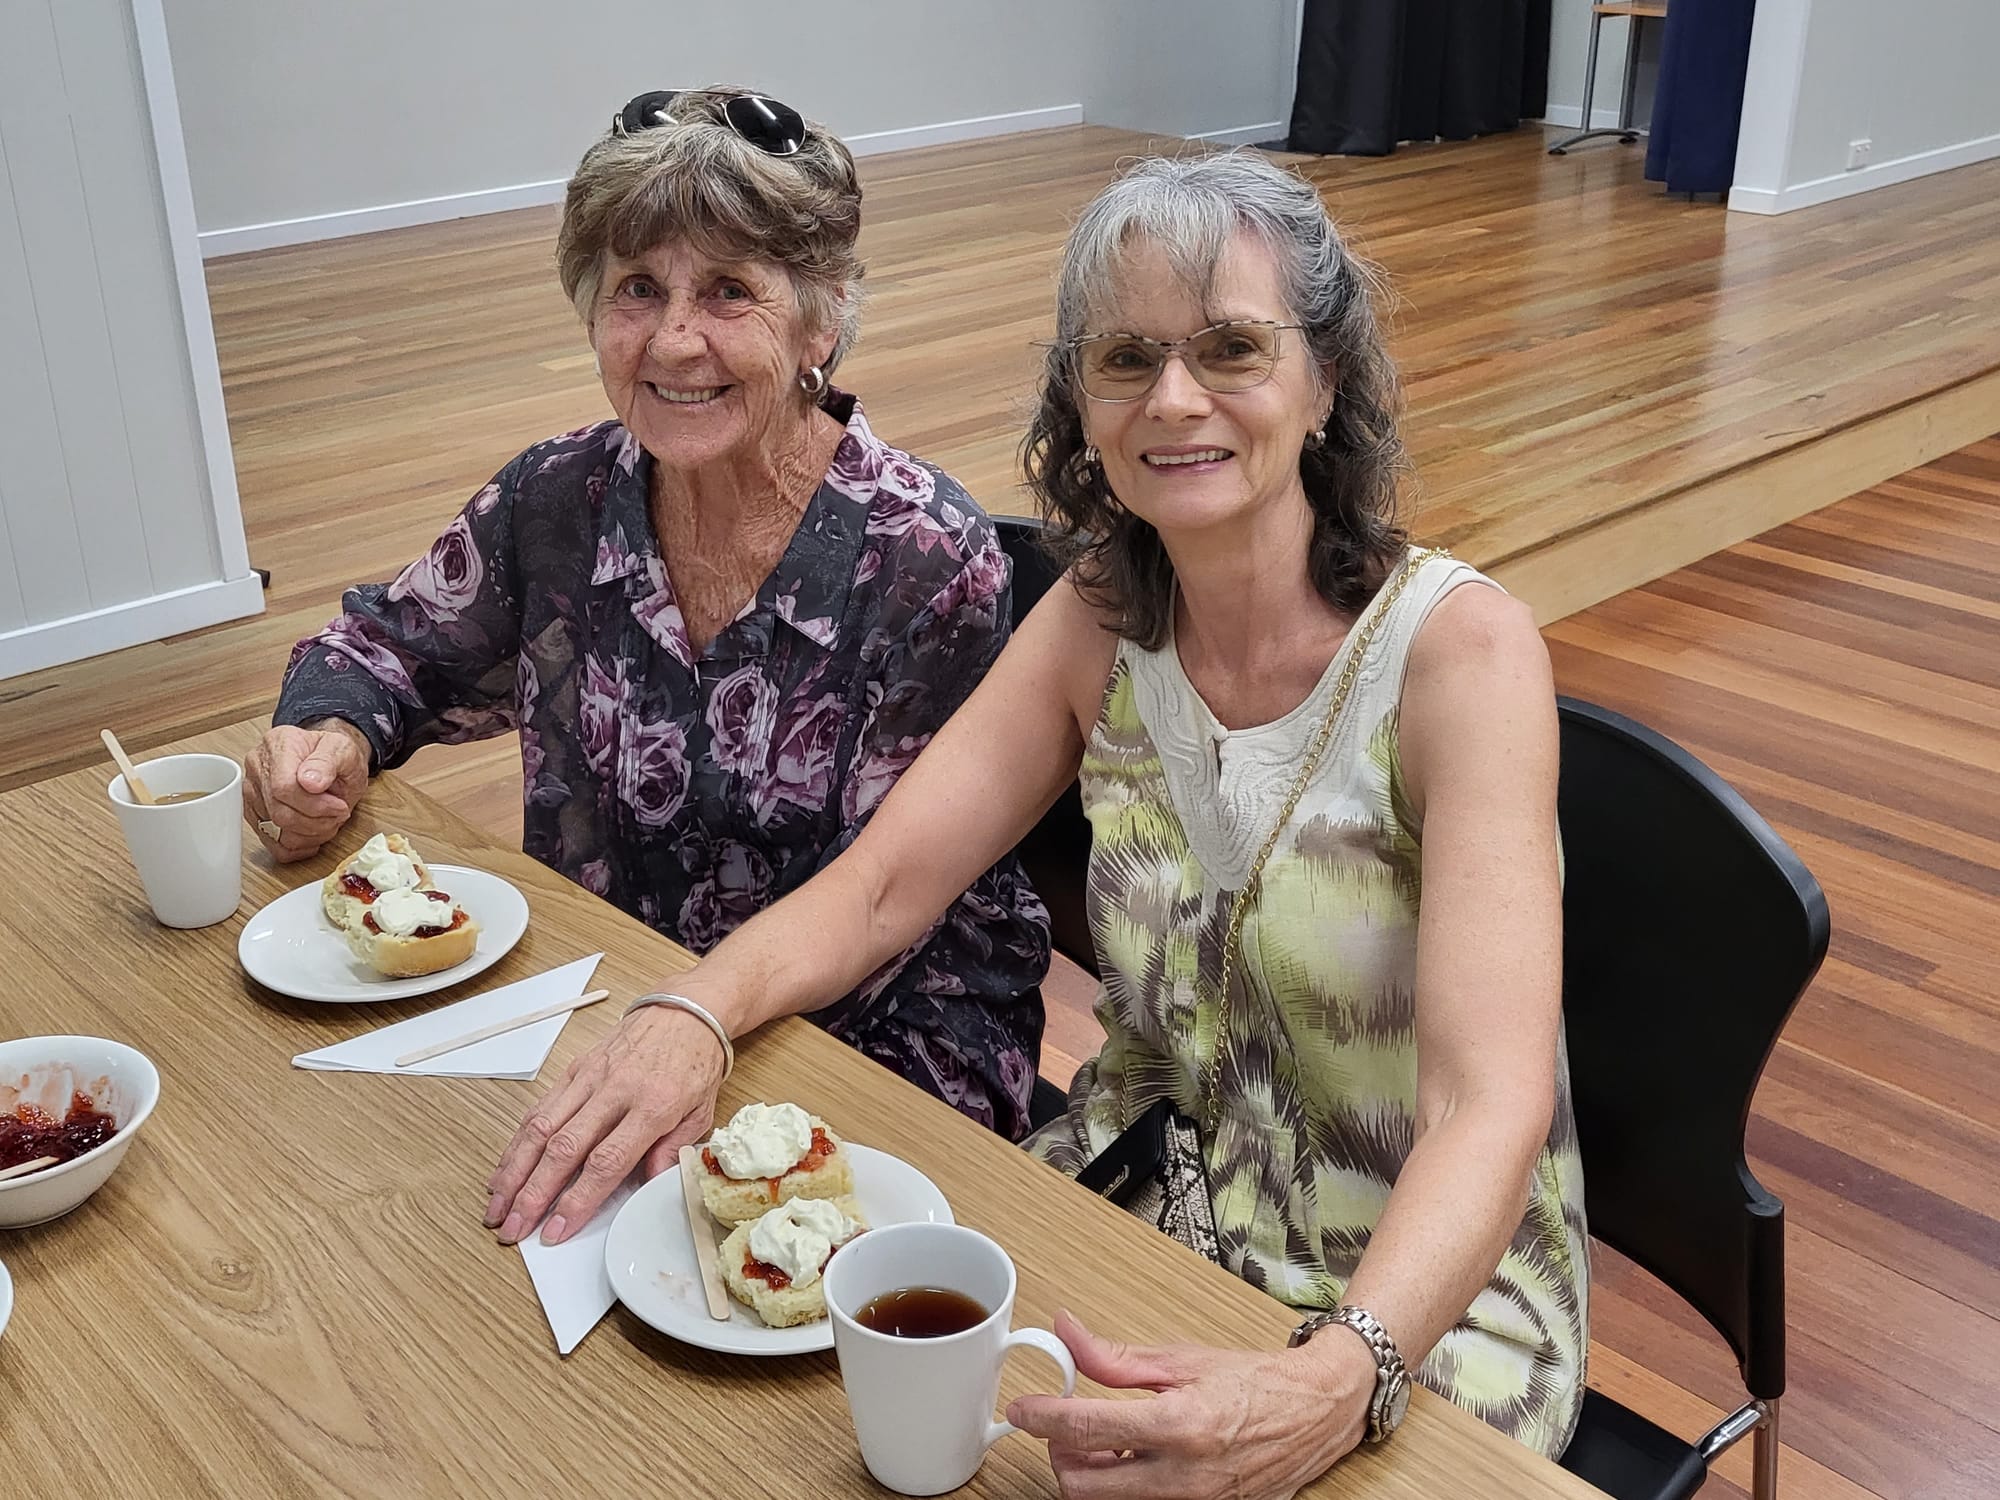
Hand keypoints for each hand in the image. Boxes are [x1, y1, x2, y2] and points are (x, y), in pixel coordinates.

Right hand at [243, 721, 369, 861]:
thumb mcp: (343, 749)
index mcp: (278, 745)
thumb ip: (327, 761)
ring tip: (328, 821)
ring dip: (310, 835)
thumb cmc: (334, 755)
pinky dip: (298, 846)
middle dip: (316, 822)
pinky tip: (314, 834)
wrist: (329, 761)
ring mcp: (252, 791)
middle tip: (338, 814)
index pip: (284, 787)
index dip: (315, 805)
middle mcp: (258, 766)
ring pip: (276, 831)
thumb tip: (310, 781)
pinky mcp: (254, 813)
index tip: (339, 806)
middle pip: (279, 812)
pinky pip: (273, 843)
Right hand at [484, 1005, 728, 1245]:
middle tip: (512, 1229)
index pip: (607, 1162)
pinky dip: (517, 1142)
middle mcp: (615, 1091)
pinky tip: (505, 1169)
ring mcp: (590, 1078)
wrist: (688, 1009)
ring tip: (496, 1206)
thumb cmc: (696, 1061)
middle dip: (533, 1195)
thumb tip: (645, 1188)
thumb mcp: (700, 1112)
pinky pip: (540, 1108)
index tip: (556, 1231)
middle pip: (564, 1149)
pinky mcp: (575, 1069)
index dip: (578, 1200)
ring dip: (514, 1172)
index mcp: (652, 1106)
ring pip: (541, 1128)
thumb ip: (671, 1152)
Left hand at [1005, 1311, 1372, 1499]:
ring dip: (1093, 1476)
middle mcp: (1185, 1476)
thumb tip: (1068, 1336)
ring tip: (1108, 1444)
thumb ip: (1116, 1358)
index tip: (1024, 1409)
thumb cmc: (1254, 1382)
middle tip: (1066, 1428)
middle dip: (1061, 1457)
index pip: (1085, 1429)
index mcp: (1177, 1425)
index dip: (1042, 1418)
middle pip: (1083, 1487)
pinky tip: (1138, 1463)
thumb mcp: (1181, 1359)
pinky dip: (1128, 1489)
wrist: (1314, 1411)